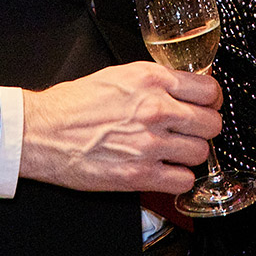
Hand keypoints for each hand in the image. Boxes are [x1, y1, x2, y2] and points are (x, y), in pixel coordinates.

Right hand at [20, 61, 222, 193]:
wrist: (43, 131)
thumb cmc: (73, 103)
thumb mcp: (118, 75)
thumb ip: (153, 82)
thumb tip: (180, 87)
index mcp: (151, 79)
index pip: (208, 89)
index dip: (211, 100)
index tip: (206, 105)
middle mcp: (155, 109)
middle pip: (211, 123)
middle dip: (205, 127)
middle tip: (193, 130)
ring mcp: (150, 143)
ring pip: (201, 153)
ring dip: (191, 153)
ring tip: (175, 151)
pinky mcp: (141, 175)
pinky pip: (183, 180)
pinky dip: (178, 178)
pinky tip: (165, 170)